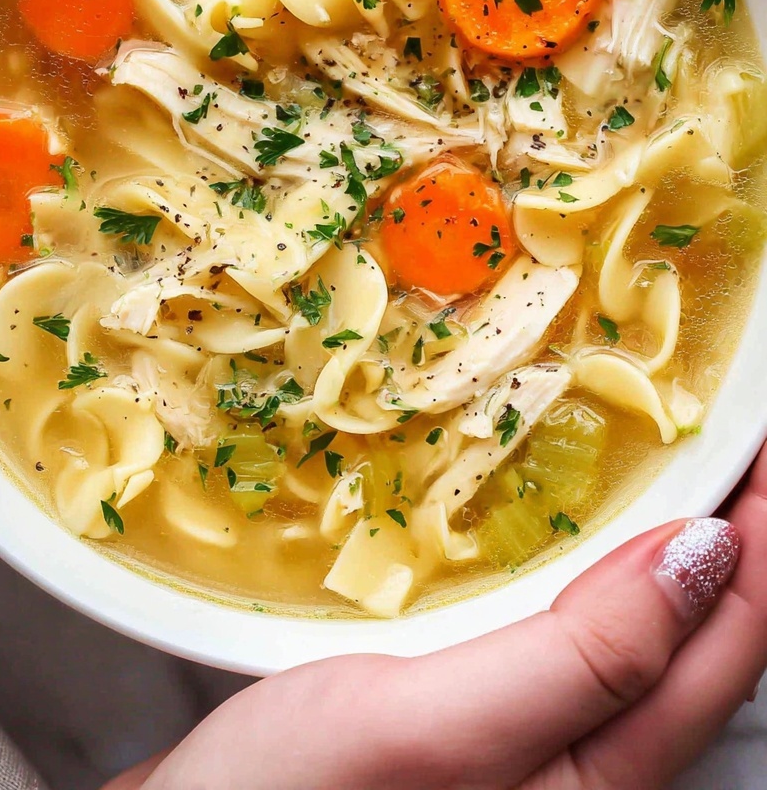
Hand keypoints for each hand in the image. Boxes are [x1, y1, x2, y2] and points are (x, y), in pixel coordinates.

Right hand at [109, 443, 766, 789]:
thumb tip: (709, 554)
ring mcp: (520, 738)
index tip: (763, 433)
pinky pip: (553, 622)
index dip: (763, 533)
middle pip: (691, 631)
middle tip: (717, 419)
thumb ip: (584, 658)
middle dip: (721, 521)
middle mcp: (575, 764)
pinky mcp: (464, 708)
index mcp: (596, 780)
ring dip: (650, 531)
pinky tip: (543, 510)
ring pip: (625, 622)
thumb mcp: (439, 729)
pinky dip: (572, 555)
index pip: (725, 640)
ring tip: (652, 442)